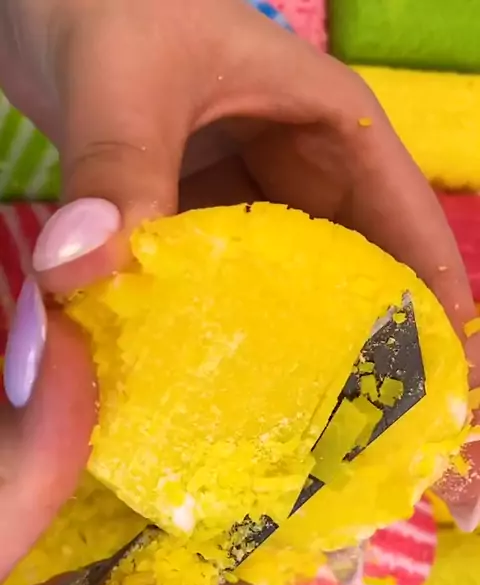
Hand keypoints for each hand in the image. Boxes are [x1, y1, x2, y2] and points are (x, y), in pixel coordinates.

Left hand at [2, 0, 478, 531]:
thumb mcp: (125, 76)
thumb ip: (116, 169)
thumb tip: (87, 270)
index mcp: (330, 125)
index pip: (408, 222)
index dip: (438, 302)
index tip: (452, 384)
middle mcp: (299, 167)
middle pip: (355, 270)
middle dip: (366, 346)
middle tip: (365, 435)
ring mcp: (244, 196)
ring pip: (287, 286)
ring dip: (289, 348)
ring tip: (297, 429)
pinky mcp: (191, 217)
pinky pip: (220, 284)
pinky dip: (219, 330)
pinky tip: (209, 385)